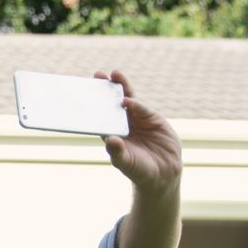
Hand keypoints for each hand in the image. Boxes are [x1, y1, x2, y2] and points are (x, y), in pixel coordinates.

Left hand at [95, 70, 181, 192]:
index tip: (85, 91)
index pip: (100, 115)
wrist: (163, 174)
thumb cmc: (139, 170)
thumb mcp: (126, 162)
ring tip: (114, 74)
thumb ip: (117, 152)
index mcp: (112, 133)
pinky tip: (127, 99)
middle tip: (98, 74)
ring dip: (121, 87)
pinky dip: (135, 103)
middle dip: (106, 89)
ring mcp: (138, 120)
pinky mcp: (152, 119)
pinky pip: (142, 109)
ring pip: (128, 100)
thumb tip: (110, 140)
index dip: (94, 103)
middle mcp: (123, 124)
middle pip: (112, 103)